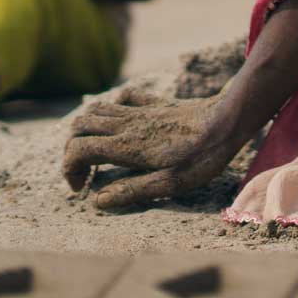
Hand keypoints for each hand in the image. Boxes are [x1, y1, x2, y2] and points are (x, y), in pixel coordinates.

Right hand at [62, 87, 241, 211]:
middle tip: (86, 171)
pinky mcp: (155, 103)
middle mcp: (127, 124)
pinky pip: (123, 97)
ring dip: (86, 128)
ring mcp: (140, 110)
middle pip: (80, 126)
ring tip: (96, 150)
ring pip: (96, 109)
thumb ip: (132, 191)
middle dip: (72, 149)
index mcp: (126, 146)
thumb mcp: (170, 184)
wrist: (227, 119)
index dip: (69, 169)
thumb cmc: (202, 156)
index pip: (78, 149)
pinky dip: (111, 107)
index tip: (82, 188)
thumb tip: (98, 201)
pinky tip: (120, 123)